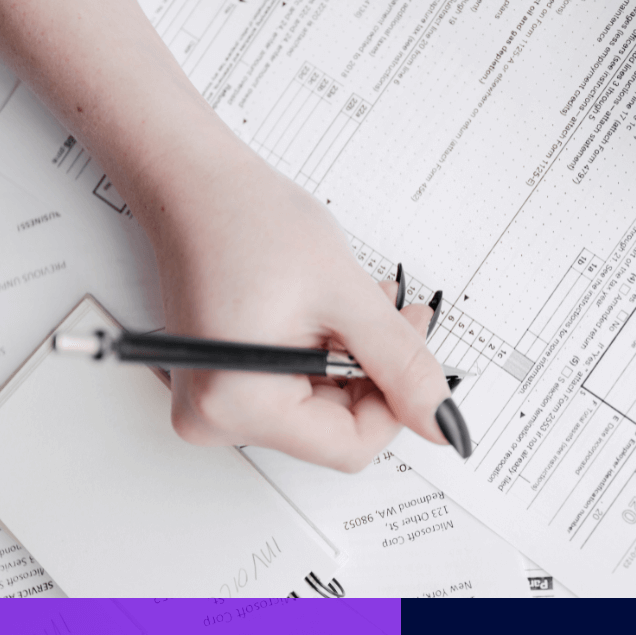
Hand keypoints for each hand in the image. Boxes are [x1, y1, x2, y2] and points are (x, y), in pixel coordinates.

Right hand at [0, 0, 467, 470]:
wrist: (194, 187)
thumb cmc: (247, 221)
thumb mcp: (345, 293)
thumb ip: (401, 363)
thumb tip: (441, 420)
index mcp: (237, 403)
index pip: (348, 447)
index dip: (395, 404)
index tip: (416, 355)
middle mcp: (214, 417)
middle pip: (332, 431)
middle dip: (373, 376)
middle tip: (393, 317)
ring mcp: (213, 404)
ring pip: (317, 410)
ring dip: (349, 363)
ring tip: (353, 305)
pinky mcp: (219, 387)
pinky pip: (291, 393)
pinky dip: (321, 358)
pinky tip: (325, 316)